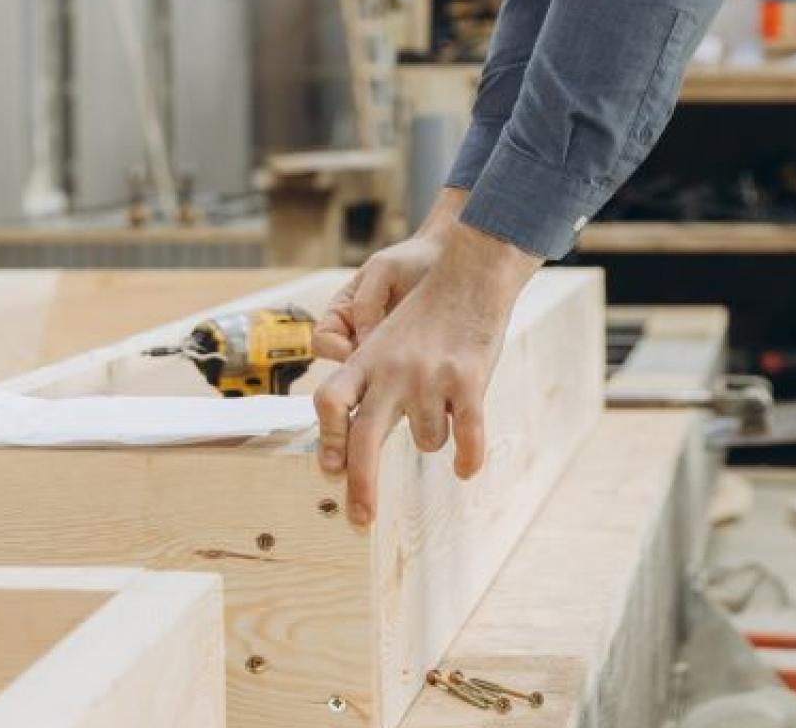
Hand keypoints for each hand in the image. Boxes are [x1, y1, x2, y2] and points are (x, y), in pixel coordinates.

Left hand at [312, 221, 542, 526]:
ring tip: (445, 401)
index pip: (329, 403)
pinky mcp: (466, 381)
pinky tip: (465, 470)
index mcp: (366, 361)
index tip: (330, 472)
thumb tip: (348, 445)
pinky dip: (467, 459)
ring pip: (427, 440)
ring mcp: (428, 377)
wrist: (468, 275)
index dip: (327, 440)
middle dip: (360, 487)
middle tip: (359, 521)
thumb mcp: (384, 343)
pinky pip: (467, 437)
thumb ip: (368, 387)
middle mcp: (390, 372)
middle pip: (364, 439)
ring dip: (437, 436)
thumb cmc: (427, 315)